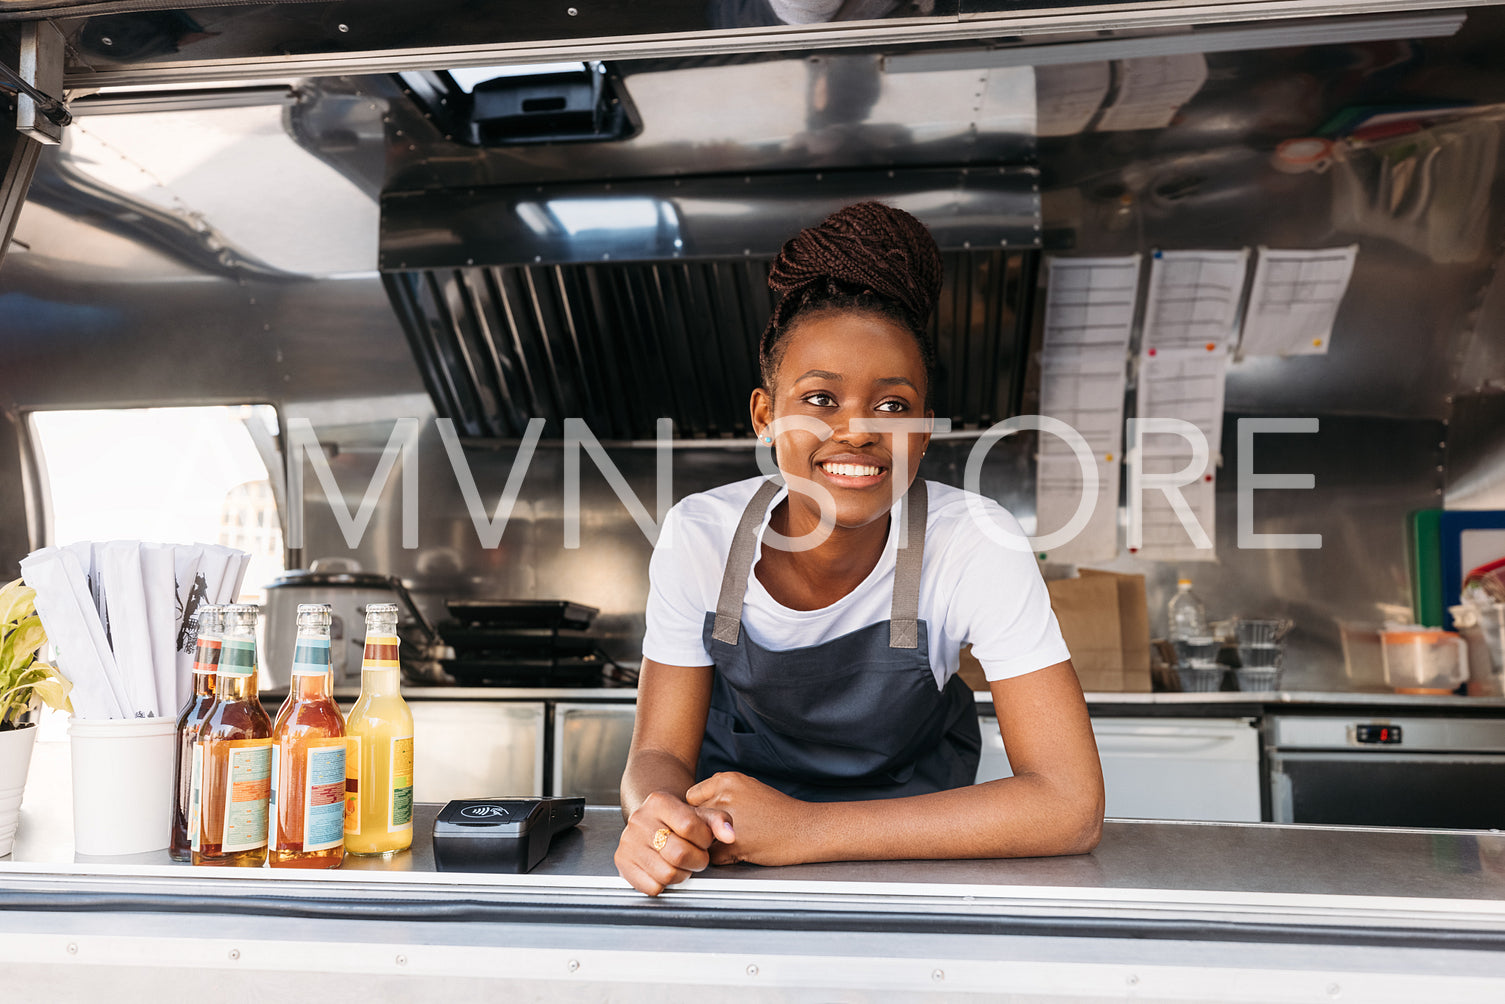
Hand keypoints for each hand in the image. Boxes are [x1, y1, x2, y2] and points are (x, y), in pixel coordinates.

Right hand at [614, 790, 734, 896]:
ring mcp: (628, 842)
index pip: (689, 826)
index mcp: (659, 802)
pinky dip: (664, 884)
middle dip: (697, 860)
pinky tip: (666, 869)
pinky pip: (652, 887)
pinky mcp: (622, 862)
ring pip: (667, 874)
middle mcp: (640, 820)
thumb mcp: (701, 813)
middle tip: (697, 856)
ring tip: (682, 863)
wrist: (653, 820)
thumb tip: (729, 835)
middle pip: (679, 854)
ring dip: (682, 874)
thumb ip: (719, 821)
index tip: (704, 840)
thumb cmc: (679, 819)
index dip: (704, 839)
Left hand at [686, 772, 815, 866]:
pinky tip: (742, 852)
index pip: (691, 797)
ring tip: (734, 842)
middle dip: (703, 828)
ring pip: (700, 837)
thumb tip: (695, 808)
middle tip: (724, 833)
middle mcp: (724, 794)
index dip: (701, 810)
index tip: (715, 817)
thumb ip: (722, 794)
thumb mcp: (749, 789)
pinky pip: (713, 856)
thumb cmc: (780, 813)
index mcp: (727, 779)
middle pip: (693, 818)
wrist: (807, 829)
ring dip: (711, 845)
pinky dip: (723, 859)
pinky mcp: (733, 842)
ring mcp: (727, 818)